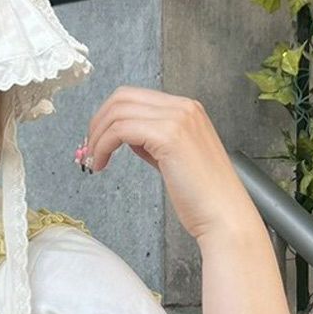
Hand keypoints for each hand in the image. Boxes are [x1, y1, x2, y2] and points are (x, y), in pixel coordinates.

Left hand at [80, 85, 261, 240]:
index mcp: (187, 110)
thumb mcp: (174, 159)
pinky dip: (103, 146)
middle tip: (88, 150)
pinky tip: (101, 165)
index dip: (108, 116)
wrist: (224, 216)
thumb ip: (152, 142)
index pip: (134, 97)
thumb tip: (125, 136)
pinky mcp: (169, 136)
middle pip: (122, 98)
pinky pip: (121, 130)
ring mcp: (178, 119)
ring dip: (97, 137)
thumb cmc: (202, 197)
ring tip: (93, 161)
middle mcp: (184, 108)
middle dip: (98, 122)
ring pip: (118, 112)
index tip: (97, 141)